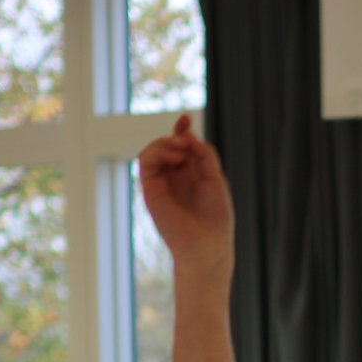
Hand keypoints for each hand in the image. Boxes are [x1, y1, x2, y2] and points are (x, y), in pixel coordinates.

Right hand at [138, 115, 233, 270]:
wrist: (206, 244)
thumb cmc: (215, 217)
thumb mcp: (214, 178)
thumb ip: (203, 155)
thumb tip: (188, 136)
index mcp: (190, 175)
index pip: (181, 147)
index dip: (181, 130)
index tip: (186, 118)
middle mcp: (173, 177)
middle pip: (166, 145)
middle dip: (176, 136)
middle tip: (187, 142)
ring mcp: (160, 183)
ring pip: (152, 150)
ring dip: (165, 142)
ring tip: (181, 150)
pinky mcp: (150, 189)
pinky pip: (146, 160)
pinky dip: (158, 151)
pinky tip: (175, 157)